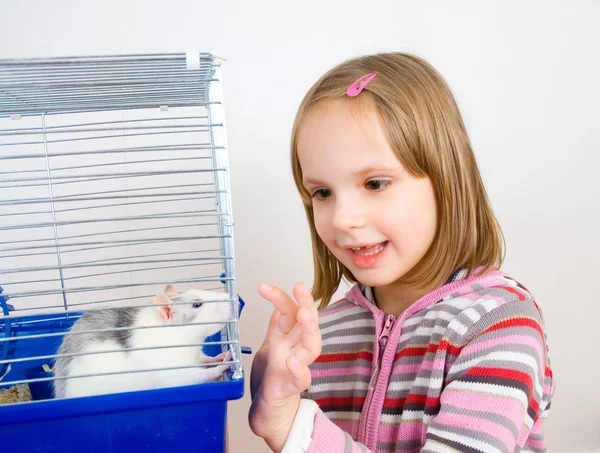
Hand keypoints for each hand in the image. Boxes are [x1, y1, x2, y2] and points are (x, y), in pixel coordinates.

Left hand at [249, 282, 321, 451]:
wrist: (270, 411)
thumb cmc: (272, 377)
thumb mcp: (271, 344)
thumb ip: (278, 325)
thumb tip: (280, 302)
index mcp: (288, 336)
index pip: (290, 311)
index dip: (280, 296)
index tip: (263, 286)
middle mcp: (295, 348)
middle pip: (307, 324)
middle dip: (306, 304)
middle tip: (301, 288)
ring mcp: (296, 367)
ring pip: (311, 346)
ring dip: (309, 330)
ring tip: (304, 314)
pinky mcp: (291, 387)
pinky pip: (302, 379)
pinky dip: (299, 370)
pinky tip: (292, 361)